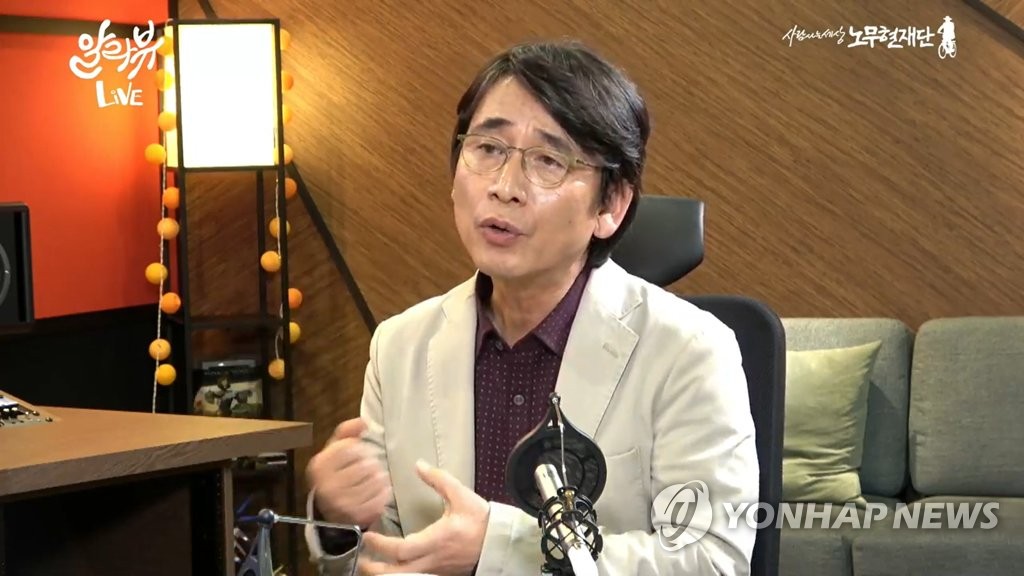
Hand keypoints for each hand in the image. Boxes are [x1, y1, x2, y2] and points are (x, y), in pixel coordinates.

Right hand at [306, 417, 390, 527]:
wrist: (331, 510)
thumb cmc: (337, 473)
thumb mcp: (335, 449)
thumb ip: (347, 431)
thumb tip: (364, 421)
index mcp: (319, 466)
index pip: (351, 447)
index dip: (360, 449)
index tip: (359, 455)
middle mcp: (325, 485)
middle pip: (366, 464)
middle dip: (372, 464)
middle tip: (370, 469)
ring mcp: (340, 503)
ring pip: (376, 481)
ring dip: (381, 479)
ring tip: (376, 480)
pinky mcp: (355, 516)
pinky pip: (380, 499)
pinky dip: (384, 494)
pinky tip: (380, 492)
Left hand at [358, 460, 488, 574]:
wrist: (499, 542)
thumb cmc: (480, 520)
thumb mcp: (461, 495)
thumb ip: (438, 480)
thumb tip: (419, 465)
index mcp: (437, 540)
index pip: (402, 549)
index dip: (381, 545)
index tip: (369, 535)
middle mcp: (434, 559)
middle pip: (397, 573)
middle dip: (375, 569)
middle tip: (361, 560)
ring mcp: (436, 570)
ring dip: (385, 574)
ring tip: (371, 566)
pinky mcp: (441, 573)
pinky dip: (400, 574)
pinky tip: (393, 567)